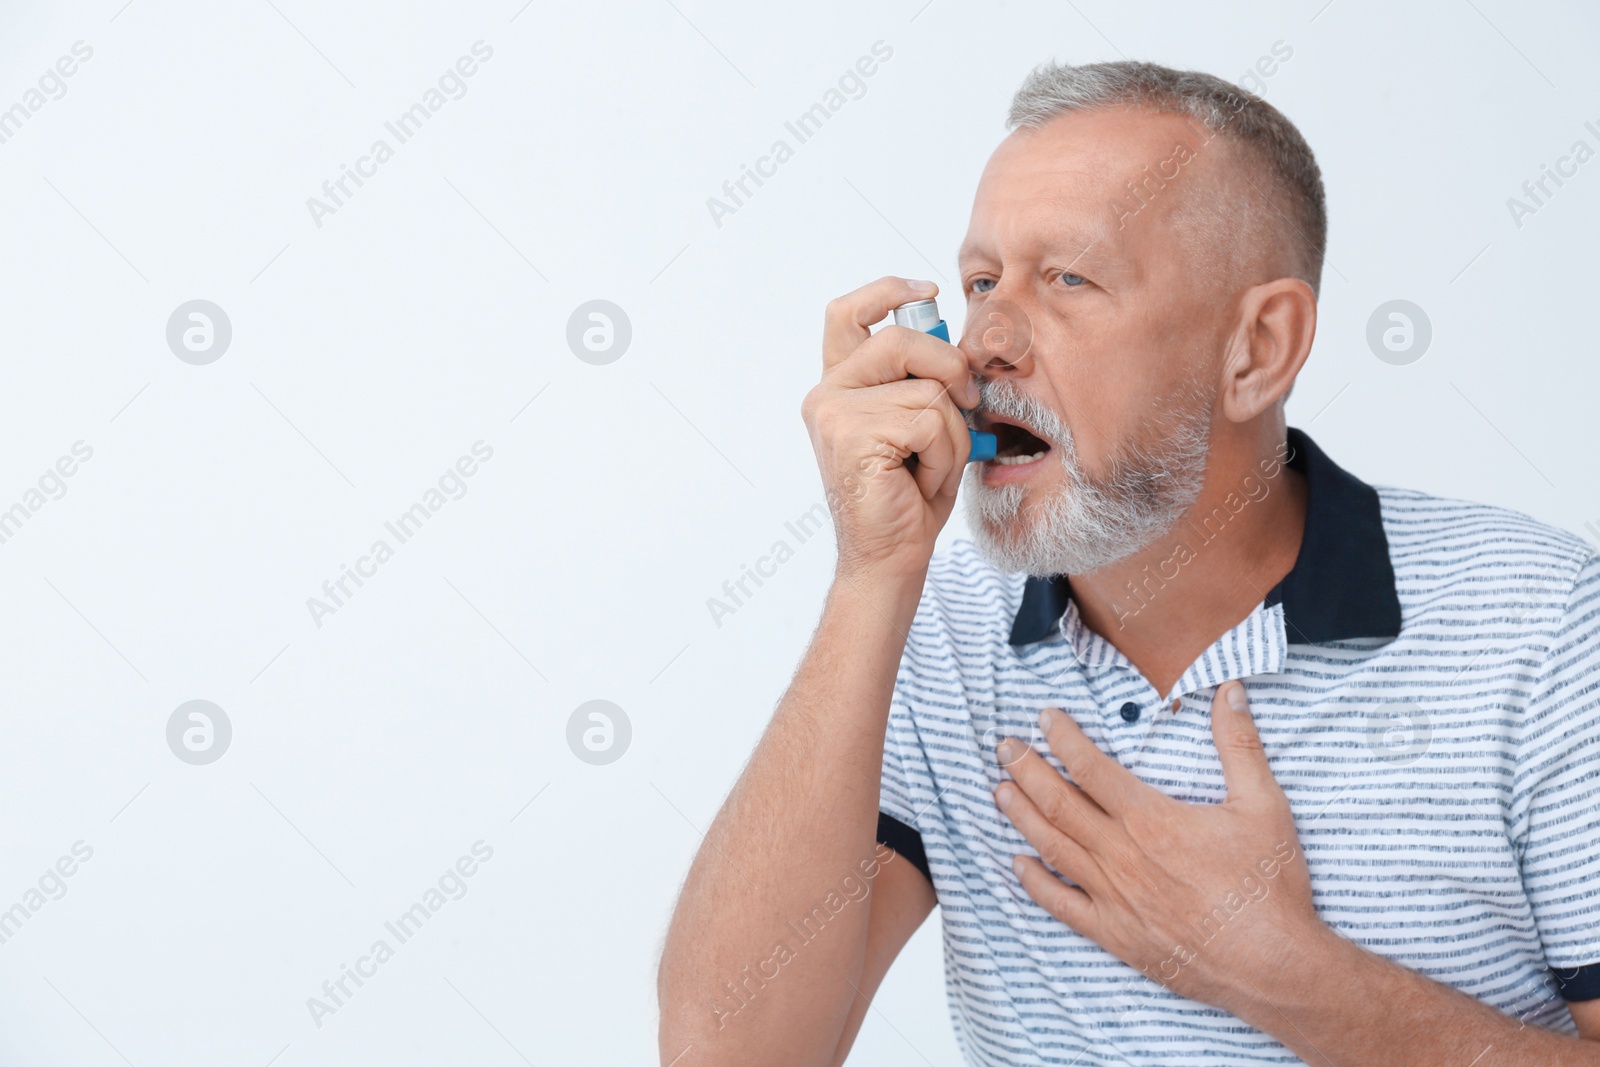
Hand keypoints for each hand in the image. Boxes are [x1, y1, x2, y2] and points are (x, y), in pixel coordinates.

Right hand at [801, 276, 978, 581]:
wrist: (889, 557)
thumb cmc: (909, 495)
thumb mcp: (922, 423)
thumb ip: (926, 380)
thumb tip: (960, 345)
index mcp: (840, 385)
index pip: (848, 313)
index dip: (887, 290)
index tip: (926, 290)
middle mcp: (828, 393)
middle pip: (902, 338)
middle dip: (950, 366)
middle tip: (967, 401)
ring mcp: (834, 413)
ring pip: (928, 389)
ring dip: (951, 433)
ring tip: (929, 467)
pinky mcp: (852, 435)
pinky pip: (929, 421)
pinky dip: (944, 455)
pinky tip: (922, 480)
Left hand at [994, 681, 1326, 1013]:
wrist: (1274, 965)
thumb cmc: (1269, 887)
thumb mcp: (1263, 805)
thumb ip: (1240, 744)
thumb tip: (1231, 691)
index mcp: (1152, 819)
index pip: (1091, 768)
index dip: (1062, 739)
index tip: (1043, 718)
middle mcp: (1122, 856)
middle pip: (1058, 803)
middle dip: (1026, 769)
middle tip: (1004, 747)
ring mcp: (1114, 897)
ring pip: (1052, 848)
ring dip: (1021, 816)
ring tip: (999, 790)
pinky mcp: (1115, 934)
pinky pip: (1062, 906)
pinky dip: (1035, 883)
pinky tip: (1018, 864)